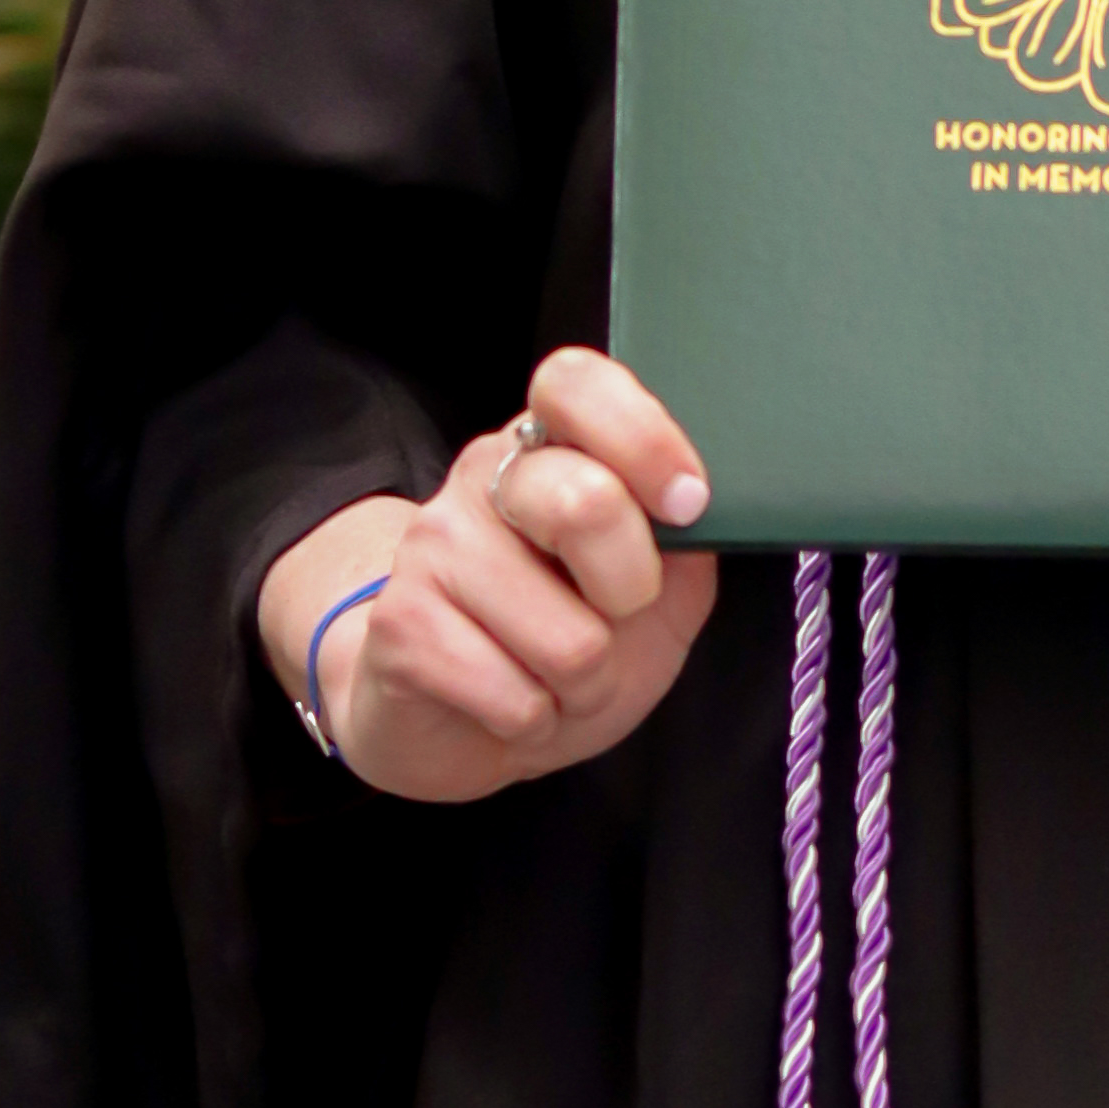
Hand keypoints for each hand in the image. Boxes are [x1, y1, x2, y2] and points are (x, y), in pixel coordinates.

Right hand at [255, 349, 720, 804]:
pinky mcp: (399, 627)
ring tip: (558, 677)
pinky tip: (510, 704)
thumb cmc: (570, 642)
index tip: (687, 504)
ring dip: (588, 684)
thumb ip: (684, 542)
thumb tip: (708, 511)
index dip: (642, 437)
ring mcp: (432, 547)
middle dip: (633, 591)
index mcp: (549, 447)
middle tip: (618, 615)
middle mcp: (482, 478)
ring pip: (567, 639)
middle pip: (586, 506)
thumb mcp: (657, 591)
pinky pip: (517, 699)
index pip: (574, 383)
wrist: (464, 724)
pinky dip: (537, 722)